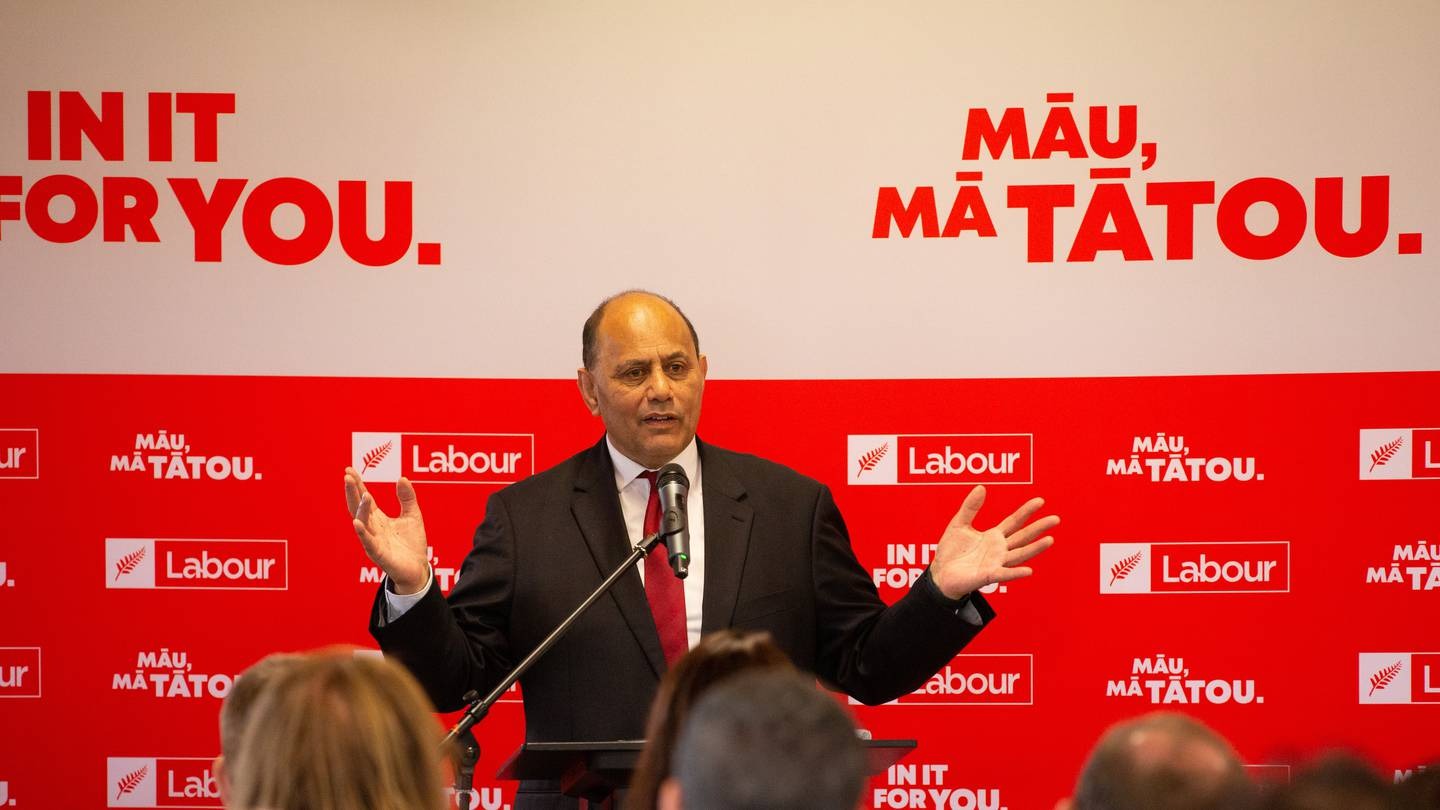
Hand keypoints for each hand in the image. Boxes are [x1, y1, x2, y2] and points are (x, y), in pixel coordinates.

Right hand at [344, 467, 429, 593]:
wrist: (418, 569)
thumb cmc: (412, 544)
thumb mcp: (413, 515)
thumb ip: (407, 497)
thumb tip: (401, 477)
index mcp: (378, 519)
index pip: (364, 498)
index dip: (357, 484)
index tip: (349, 469)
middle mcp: (373, 528)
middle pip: (359, 507)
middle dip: (352, 492)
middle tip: (347, 476)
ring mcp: (374, 541)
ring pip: (363, 523)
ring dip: (361, 508)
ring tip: (363, 494)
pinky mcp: (379, 554)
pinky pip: (368, 543)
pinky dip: (362, 533)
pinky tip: (357, 523)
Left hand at [928, 485, 1057, 599]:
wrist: (939, 573)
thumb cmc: (951, 551)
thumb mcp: (959, 524)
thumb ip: (970, 507)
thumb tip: (981, 487)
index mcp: (993, 537)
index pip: (1014, 521)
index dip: (1026, 511)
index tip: (1040, 501)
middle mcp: (999, 550)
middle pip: (1023, 537)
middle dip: (1038, 528)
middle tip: (1055, 519)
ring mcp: (995, 563)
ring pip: (1019, 555)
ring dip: (1034, 548)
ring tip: (1049, 540)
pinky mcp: (987, 576)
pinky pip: (1003, 574)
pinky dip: (1015, 573)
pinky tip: (1028, 570)